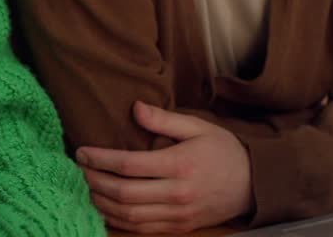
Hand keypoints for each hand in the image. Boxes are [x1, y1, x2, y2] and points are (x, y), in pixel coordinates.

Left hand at [75, 101, 253, 233]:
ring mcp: (177, 214)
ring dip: (102, 203)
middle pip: (124, 193)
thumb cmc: (223, 151)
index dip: (101, 159)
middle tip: (78, 169)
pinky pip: (141, 228)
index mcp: (180, 165)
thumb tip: (135, 108)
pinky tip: (105, 208)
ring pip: (129, 215)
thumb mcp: (198, 127)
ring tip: (86, 187)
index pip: (129, 165)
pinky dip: (118, 220)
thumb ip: (164, 119)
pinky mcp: (179, 227)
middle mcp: (177, 193)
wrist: (253, 184)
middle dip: (95, 181)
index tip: (82, 152)